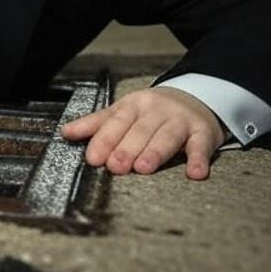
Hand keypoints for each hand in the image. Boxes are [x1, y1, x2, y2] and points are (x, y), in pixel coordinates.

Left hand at [60, 87, 226, 179]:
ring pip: (168, 136)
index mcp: (134, 105)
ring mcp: (181, 120)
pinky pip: (202, 146)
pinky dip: (200, 159)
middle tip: (115, 167)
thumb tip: (66, 133)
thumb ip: (96, 124)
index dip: (104, 139)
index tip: (93, 158)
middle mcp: (157, 110)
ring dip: (155, 152)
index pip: (117, 121)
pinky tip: (195, 173)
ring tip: (143, 168)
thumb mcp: (123, 112)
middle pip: (141, 130)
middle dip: (127, 148)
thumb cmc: (151, 112)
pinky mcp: (204, 133)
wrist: (195, 98)